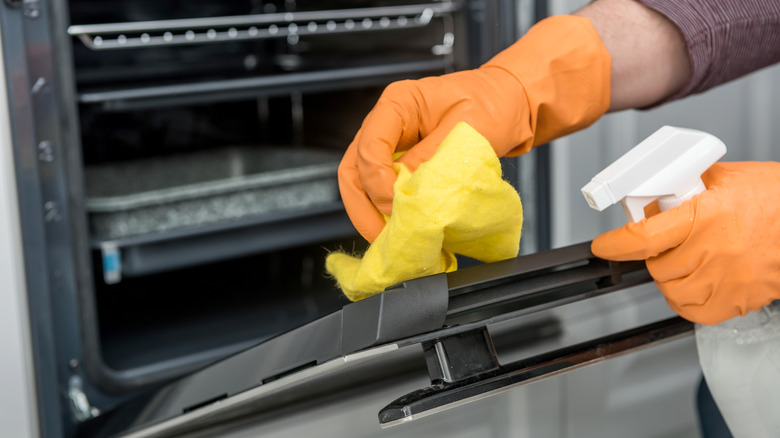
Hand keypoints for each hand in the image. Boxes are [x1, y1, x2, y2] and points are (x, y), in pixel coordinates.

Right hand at [339, 15, 610, 241]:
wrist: (509, 105)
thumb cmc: (493, 104)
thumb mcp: (468, 128)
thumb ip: (432, 158)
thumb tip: (407, 192)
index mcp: (398, 103)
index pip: (370, 146)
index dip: (377, 181)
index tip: (396, 205)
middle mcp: (387, 124)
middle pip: (354, 170)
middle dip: (363, 207)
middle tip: (382, 236)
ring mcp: (391, 145)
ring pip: (361, 185)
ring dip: (371, 215)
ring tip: (389, 241)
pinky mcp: (401, 164)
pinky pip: (382, 191)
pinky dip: (387, 214)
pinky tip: (401, 231)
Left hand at [592, 162, 779, 324]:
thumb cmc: (776, 198)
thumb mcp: (727, 178)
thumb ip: (688, 185)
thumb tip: (656, 191)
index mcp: (705, 216)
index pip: (644, 237)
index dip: (616, 244)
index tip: (603, 246)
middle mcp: (713, 250)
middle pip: (657, 266)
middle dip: (654, 256)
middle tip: (667, 244)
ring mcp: (727, 278)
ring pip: (671, 290)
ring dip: (669, 277)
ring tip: (683, 261)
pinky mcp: (740, 299)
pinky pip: (695, 312)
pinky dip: (685, 302)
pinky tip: (692, 285)